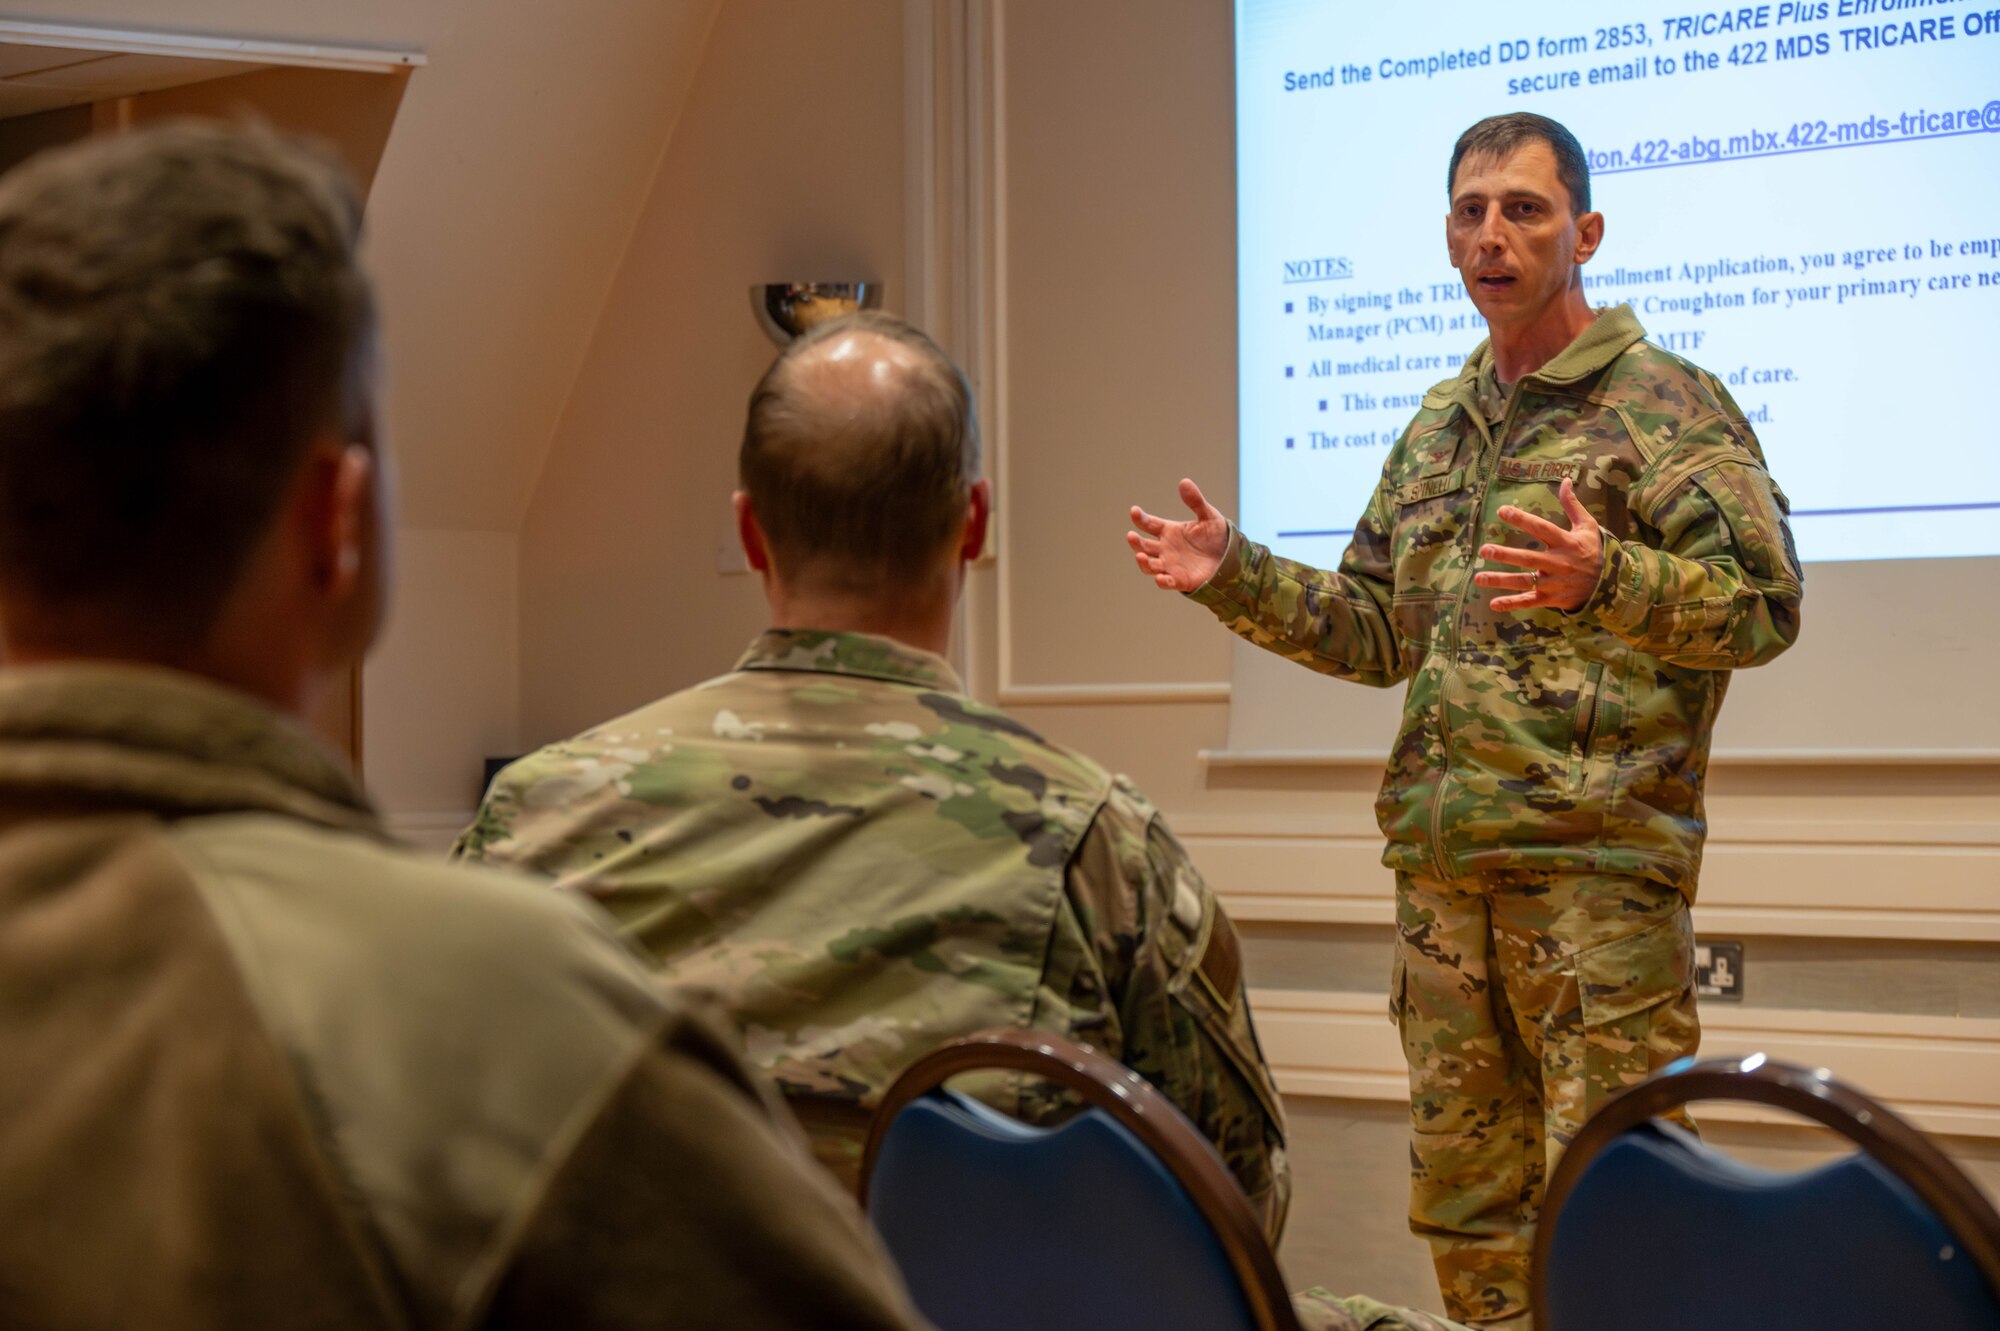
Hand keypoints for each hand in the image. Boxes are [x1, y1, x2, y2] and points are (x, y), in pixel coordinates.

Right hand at [1128, 478, 1230, 591]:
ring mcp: (1171, 565)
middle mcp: (1165, 549)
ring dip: (1143, 562)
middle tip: (1131, 536)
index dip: (1140, 519)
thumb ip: (1195, 501)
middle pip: (1144, 546)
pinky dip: (1162, 582)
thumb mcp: (1209, 516)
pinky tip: (1160, 579)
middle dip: (1136, 542)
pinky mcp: (1180, 580)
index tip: (1134, 511)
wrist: (1231, 558)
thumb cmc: (1217, 536)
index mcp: (1169, 531)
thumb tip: (1184, 482)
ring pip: (1150, 565)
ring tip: (1140, 556)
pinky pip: (1168, 583)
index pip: (1149, 525)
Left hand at [1473, 477, 1602, 612]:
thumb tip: (1566, 480)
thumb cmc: (1593, 551)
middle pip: (1528, 558)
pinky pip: (1529, 601)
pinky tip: (1493, 604)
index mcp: (1566, 542)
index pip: (1541, 528)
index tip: (1501, 511)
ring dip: (1501, 580)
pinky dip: (1511, 604)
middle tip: (1484, 550)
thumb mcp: (1587, 526)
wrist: (1608, 585)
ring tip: (1478, 578)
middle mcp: (1558, 563)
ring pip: (1524, 582)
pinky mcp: (1550, 598)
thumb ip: (1573, 505)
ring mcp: (1553, 582)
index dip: (1522, 519)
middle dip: (1505, 554)